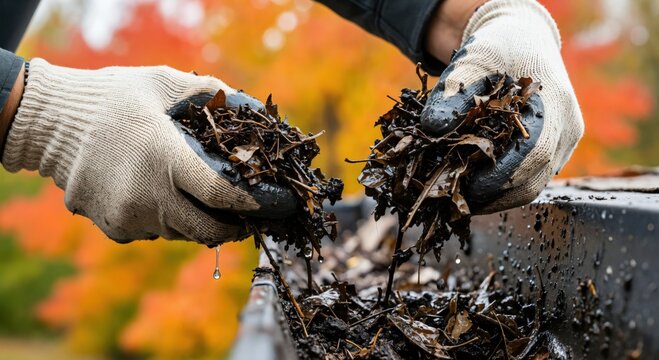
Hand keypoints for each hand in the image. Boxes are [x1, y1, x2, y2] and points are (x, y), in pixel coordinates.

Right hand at [2, 59, 295, 244]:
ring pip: (178, 232)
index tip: (266, 205)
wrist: (51, 121)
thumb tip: (245, 103)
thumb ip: (208, 93)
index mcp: (165, 158)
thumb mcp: (162, 83)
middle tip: (244, 220)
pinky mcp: (112, 228)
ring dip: (194, 221)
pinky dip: (163, 219)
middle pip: (205, 230)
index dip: (249, 204)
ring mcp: (127, 217)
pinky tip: (159, 196)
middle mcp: (147, 195)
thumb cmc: (113, 98)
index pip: (220, 195)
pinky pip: (151, 232)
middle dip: (230, 229)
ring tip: (199, 201)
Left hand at [422, 0, 583, 213]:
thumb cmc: (495, 51)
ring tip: (460, 198)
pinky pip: (532, 179)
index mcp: (554, 102)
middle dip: (492, 196)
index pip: (533, 154)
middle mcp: (568, 127)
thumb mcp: (469, 64)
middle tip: (453, 201)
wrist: (521, 41)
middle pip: (534, 180)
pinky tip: (476, 187)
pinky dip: (504, 188)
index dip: (498, 178)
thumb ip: (452, 95)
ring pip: (533, 185)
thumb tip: (431, 129)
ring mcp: (566, 141)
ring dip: (496, 198)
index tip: (462, 188)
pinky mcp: (557, 150)